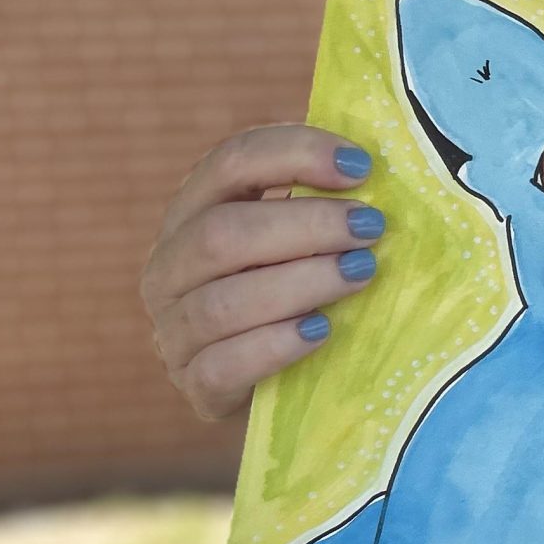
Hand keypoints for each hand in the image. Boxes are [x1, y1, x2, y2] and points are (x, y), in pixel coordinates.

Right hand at [142, 125, 382, 419]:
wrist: (286, 389)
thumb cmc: (304, 294)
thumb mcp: (305, 240)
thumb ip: (325, 202)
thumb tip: (373, 165)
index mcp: (194, 212)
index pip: (230, 162)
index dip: (295, 154)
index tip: (361, 166)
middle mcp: (170, 266)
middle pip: (221, 233)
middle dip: (305, 225)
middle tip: (371, 226)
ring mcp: (173, 330)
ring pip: (221, 303)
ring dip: (300, 283)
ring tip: (360, 273)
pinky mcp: (194, 385)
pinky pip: (223, 366)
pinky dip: (276, 345)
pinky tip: (321, 330)